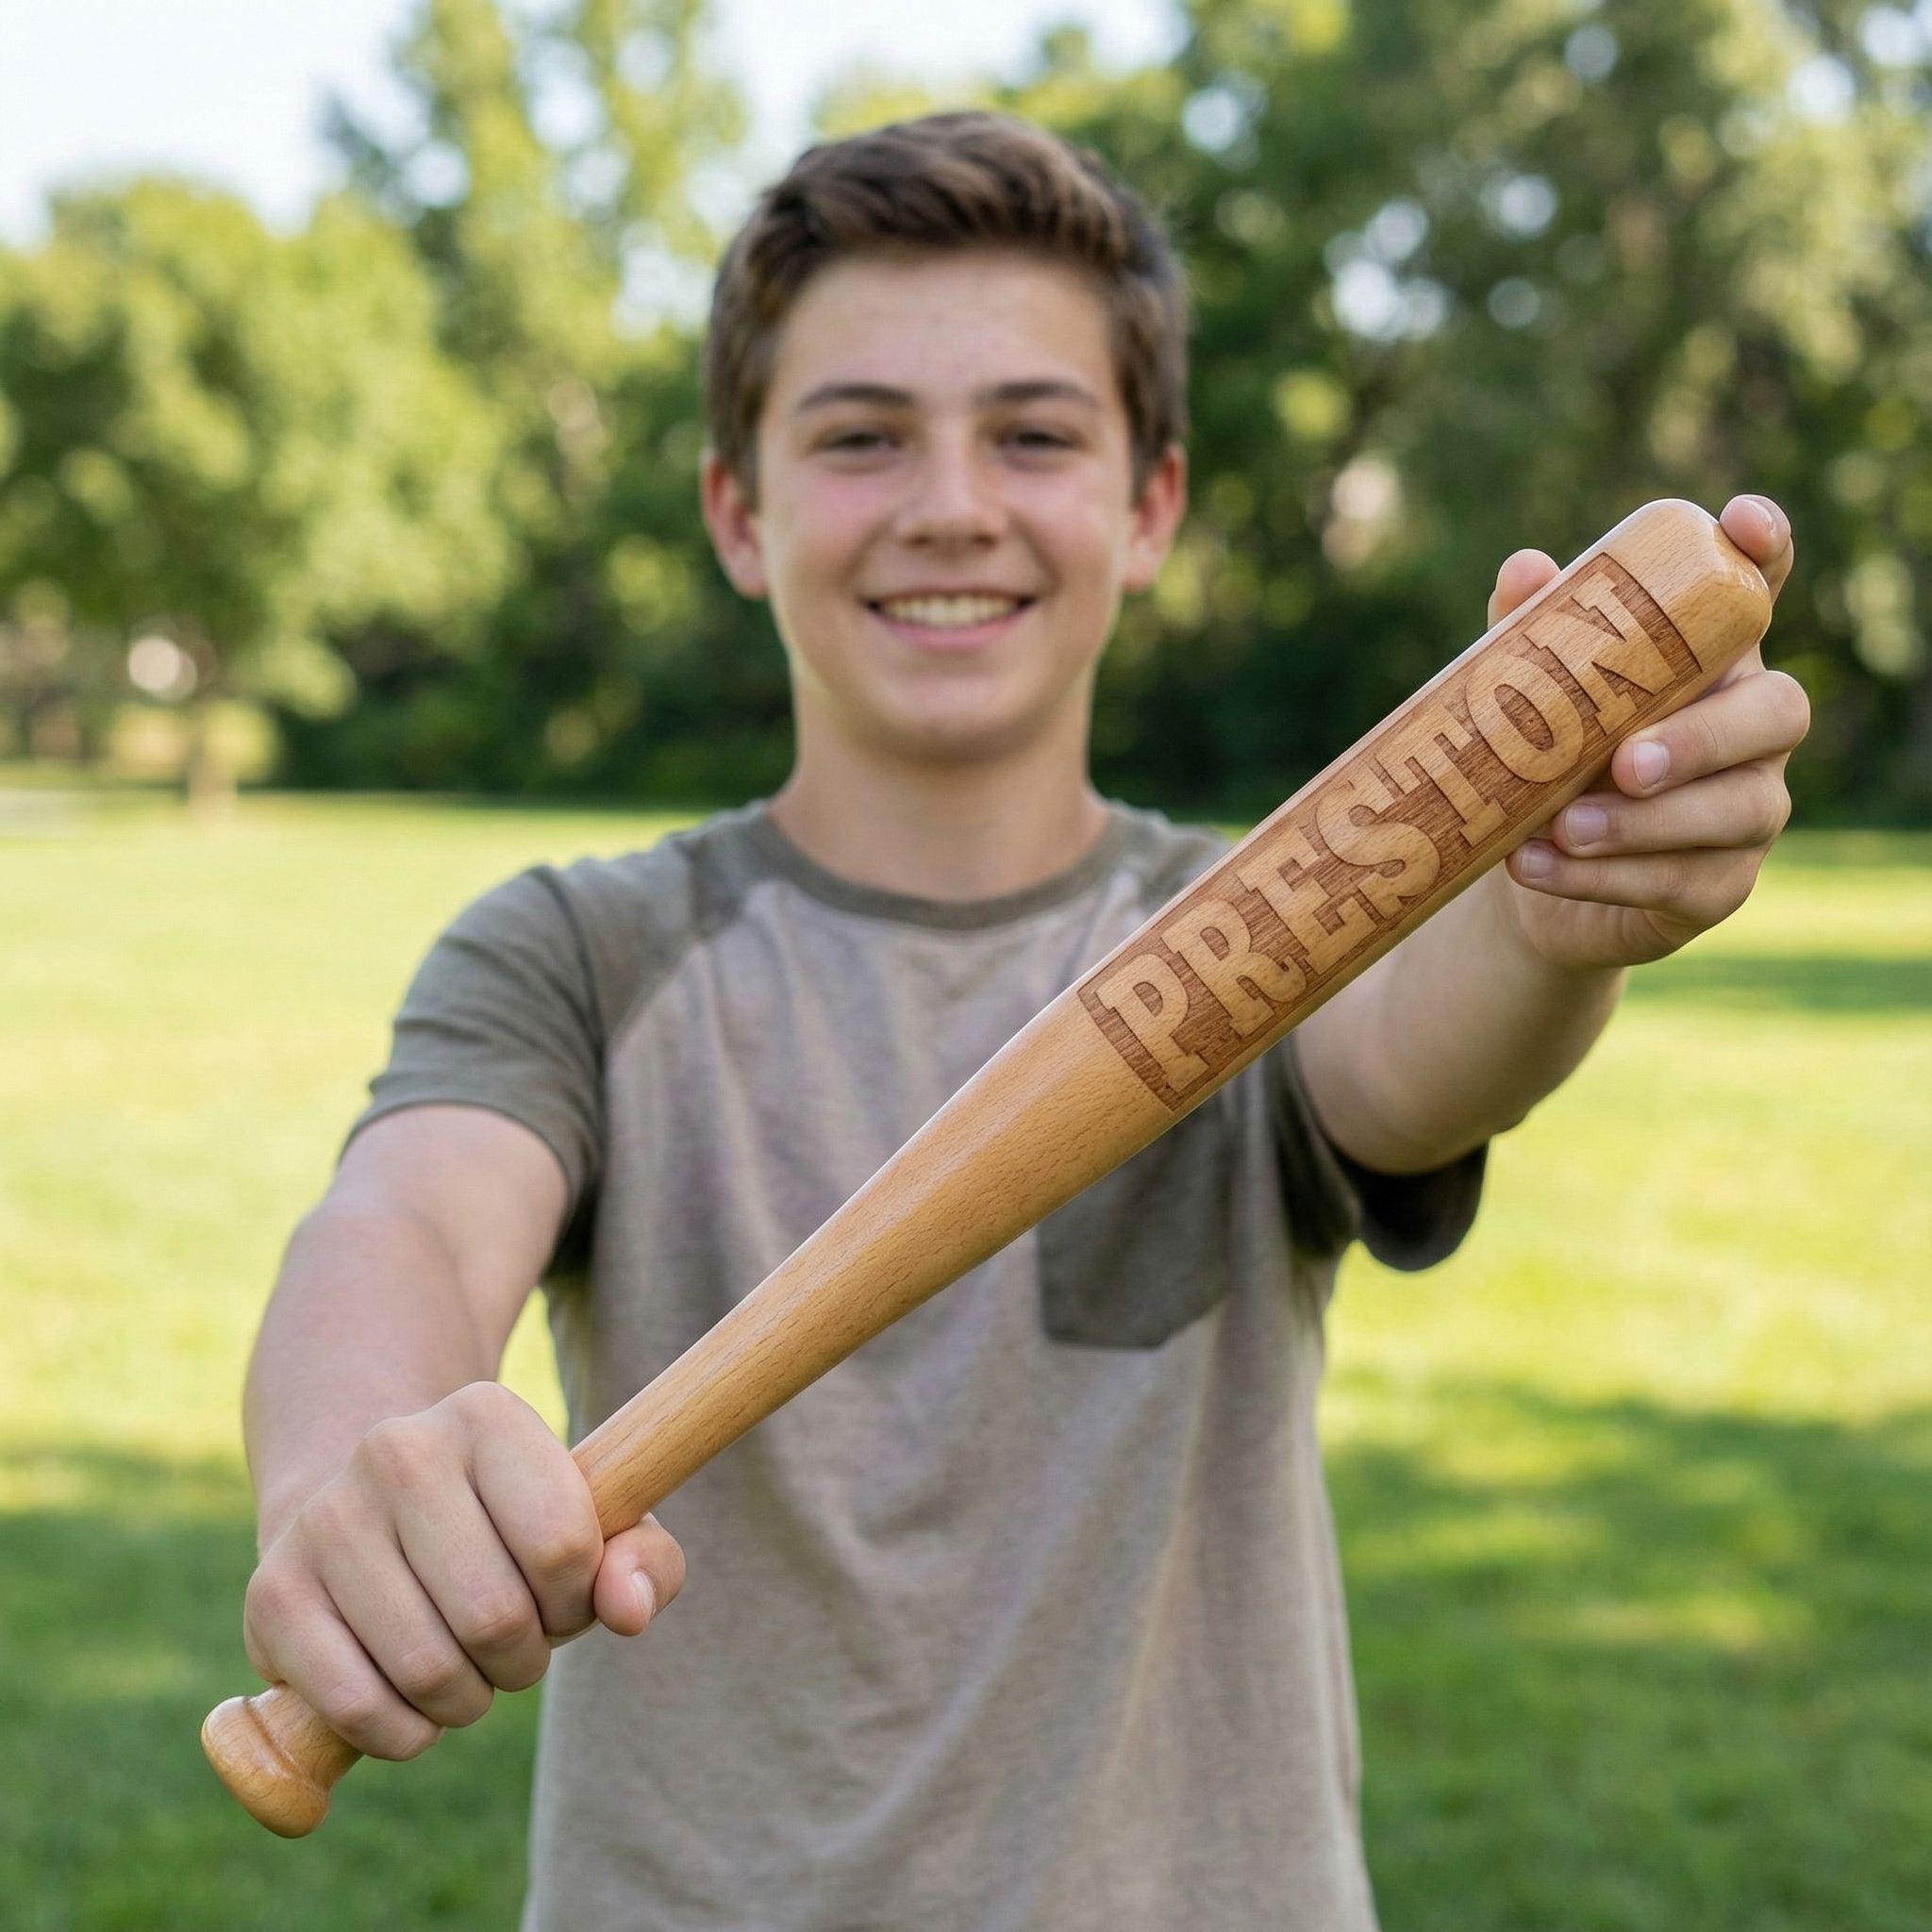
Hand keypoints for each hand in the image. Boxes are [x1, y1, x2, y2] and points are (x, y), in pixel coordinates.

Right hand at [242, 1382, 684, 1759]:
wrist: (368, 1506)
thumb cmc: (507, 1528)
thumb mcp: (593, 1526)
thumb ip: (644, 1563)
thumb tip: (626, 1612)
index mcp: (487, 1414)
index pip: (563, 1544)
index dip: (576, 1600)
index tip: (561, 1595)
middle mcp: (399, 1448)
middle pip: (496, 1615)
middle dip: (524, 1659)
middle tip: (513, 1645)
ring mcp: (326, 1515)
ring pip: (427, 1668)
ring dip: (466, 1701)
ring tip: (465, 1667)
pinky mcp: (272, 1590)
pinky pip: (356, 1706)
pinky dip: (404, 1733)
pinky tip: (413, 1704)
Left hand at [1493, 494, 1809, 970]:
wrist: (1534, 872)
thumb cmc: (1547, 758)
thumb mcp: (1531, 698)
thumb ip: (1529, 636)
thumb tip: (1525, 571)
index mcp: (1713, 662)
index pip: (1757, 593)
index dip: (1764, 554)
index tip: (1742, 523)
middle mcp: (1752, 728)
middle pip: (1778, 713)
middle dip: (1702, 738)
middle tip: (1625, 762)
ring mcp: (1748, 810)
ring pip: (1734, 811)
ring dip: (1642, 823)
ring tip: (1563, 827)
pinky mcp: (1718, 887)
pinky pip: (1680, 882)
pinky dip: (1602, 877)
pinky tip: (1538, 866)